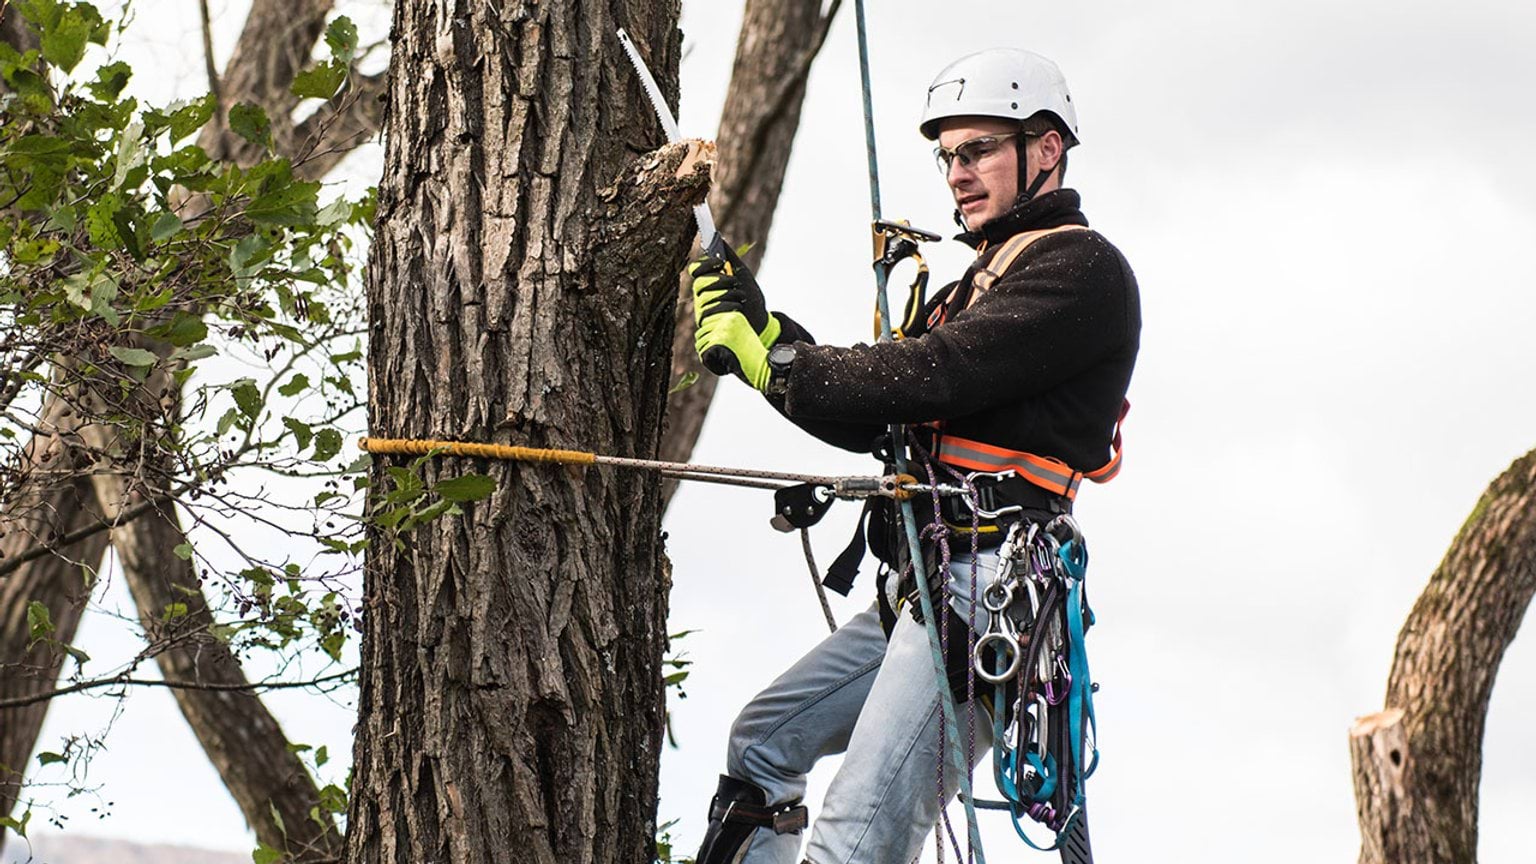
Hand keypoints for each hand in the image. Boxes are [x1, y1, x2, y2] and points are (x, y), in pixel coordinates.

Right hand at [688, 242, 778, 374]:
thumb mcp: (744, 276)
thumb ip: (731, 258)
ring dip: (728, 295)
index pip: (695, 270)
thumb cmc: (751, 299)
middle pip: (700, 284)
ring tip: (741, 298)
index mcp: (708, 284)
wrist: (761, 323)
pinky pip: (712, 313)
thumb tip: (718, 238)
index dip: (704, 264)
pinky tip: (738, 310)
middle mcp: (702, 298)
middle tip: (735, 283)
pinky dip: (729, 308)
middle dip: (720, 281)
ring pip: (707, 298)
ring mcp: (704, 313)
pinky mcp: (709, 326)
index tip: (719, 262)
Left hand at [694, 310, 776, 390]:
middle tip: (727, 357)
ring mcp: (721, 329)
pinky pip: (704, 355)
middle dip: (709, 348)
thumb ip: (724, 331)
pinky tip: (727, 367)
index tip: (728, 349)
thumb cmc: (753, 356)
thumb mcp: (740, 337)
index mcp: (733, 315)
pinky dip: (712, 365)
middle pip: (701, 334)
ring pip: (701, 344)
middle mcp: (726, 319)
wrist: (764, 367)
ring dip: (710, 357)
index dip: (712, 340)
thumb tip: (701, 333)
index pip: (707, 324)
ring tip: (727, 361)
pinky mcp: (717, 341)